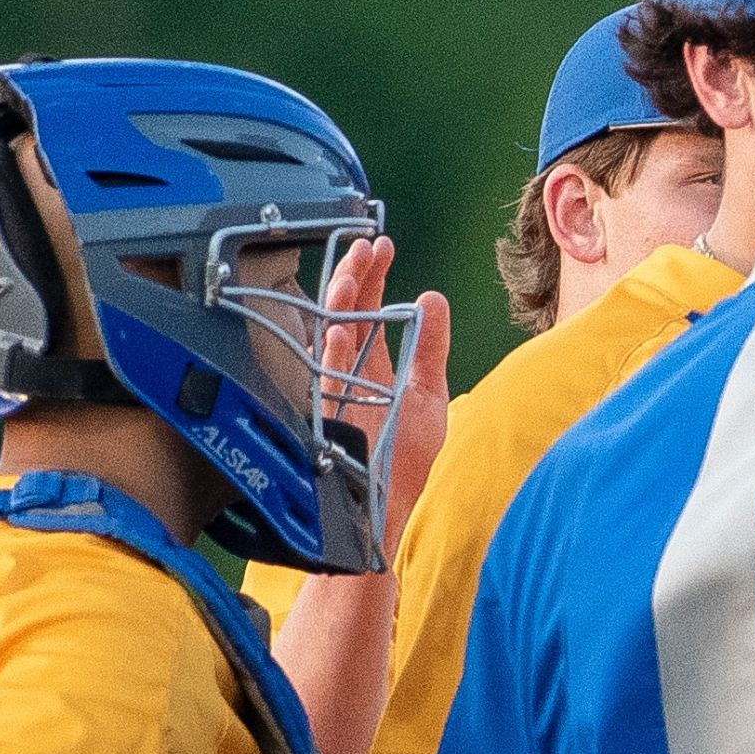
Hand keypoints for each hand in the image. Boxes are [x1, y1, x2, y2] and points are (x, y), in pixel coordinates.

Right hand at [321, 235, 450, 559]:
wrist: (390, 510)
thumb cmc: (409, 462)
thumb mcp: (428, 396)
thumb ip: (431, 347)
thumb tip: (433, 297)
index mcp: (375, 365)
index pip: (368, 307)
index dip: (372, 274)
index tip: (379, 243)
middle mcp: (350, 372)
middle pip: (344, 311)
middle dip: (352, 275)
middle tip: (364, 245)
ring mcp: (335, 389)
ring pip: (327, 333)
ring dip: (338, 303)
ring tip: (353, 273)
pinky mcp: (327, 412)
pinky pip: (321, 374)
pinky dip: (330, 350)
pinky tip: (341, 327)